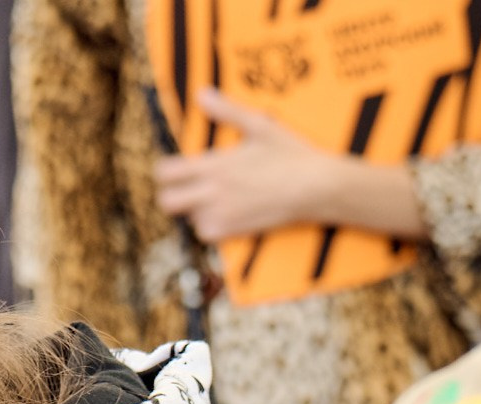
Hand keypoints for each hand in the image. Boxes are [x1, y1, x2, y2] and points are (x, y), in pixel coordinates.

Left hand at [155, 91, 425, 242]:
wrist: (315, 187)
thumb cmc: (290, 153)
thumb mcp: (259, 126)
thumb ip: (226, 111)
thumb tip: (200, 93)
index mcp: (213, 166)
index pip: (165, 173)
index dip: (166, 171)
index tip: (177, 168)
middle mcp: (212, 193)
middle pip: (167, 203)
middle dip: (173, 195)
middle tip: (187, 188)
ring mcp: (222, 215)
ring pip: (188, 219)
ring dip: (196, 210)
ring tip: (216, 197)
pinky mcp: (234, 232)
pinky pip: (206, 234)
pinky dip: (212, 225)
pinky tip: (227, 212)